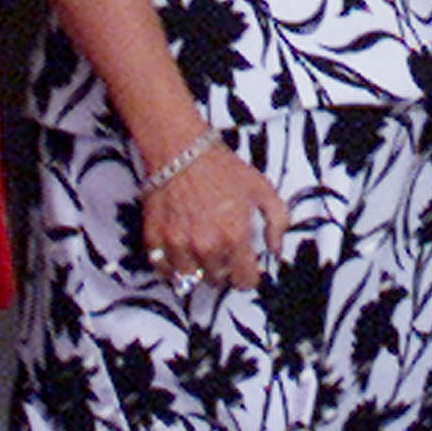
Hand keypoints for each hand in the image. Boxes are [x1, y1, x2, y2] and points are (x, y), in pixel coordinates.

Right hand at [140, 139, 293, 290]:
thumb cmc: (221, 168)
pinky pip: (163, 269)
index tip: (246, 270)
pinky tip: (181, 252)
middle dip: (224, 269)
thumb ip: (277, 222)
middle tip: (223, 251)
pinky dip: (171, 266)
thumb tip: (276, 250)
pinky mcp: (154, 239)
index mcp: (235, 236)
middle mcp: (206, 246)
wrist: (181, 150)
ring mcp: (178, 245)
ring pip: (190, 279)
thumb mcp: (262, 189)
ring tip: (202, 252)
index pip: (244, 280)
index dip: (248, 277)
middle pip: (218, 280)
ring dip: (197, 269)